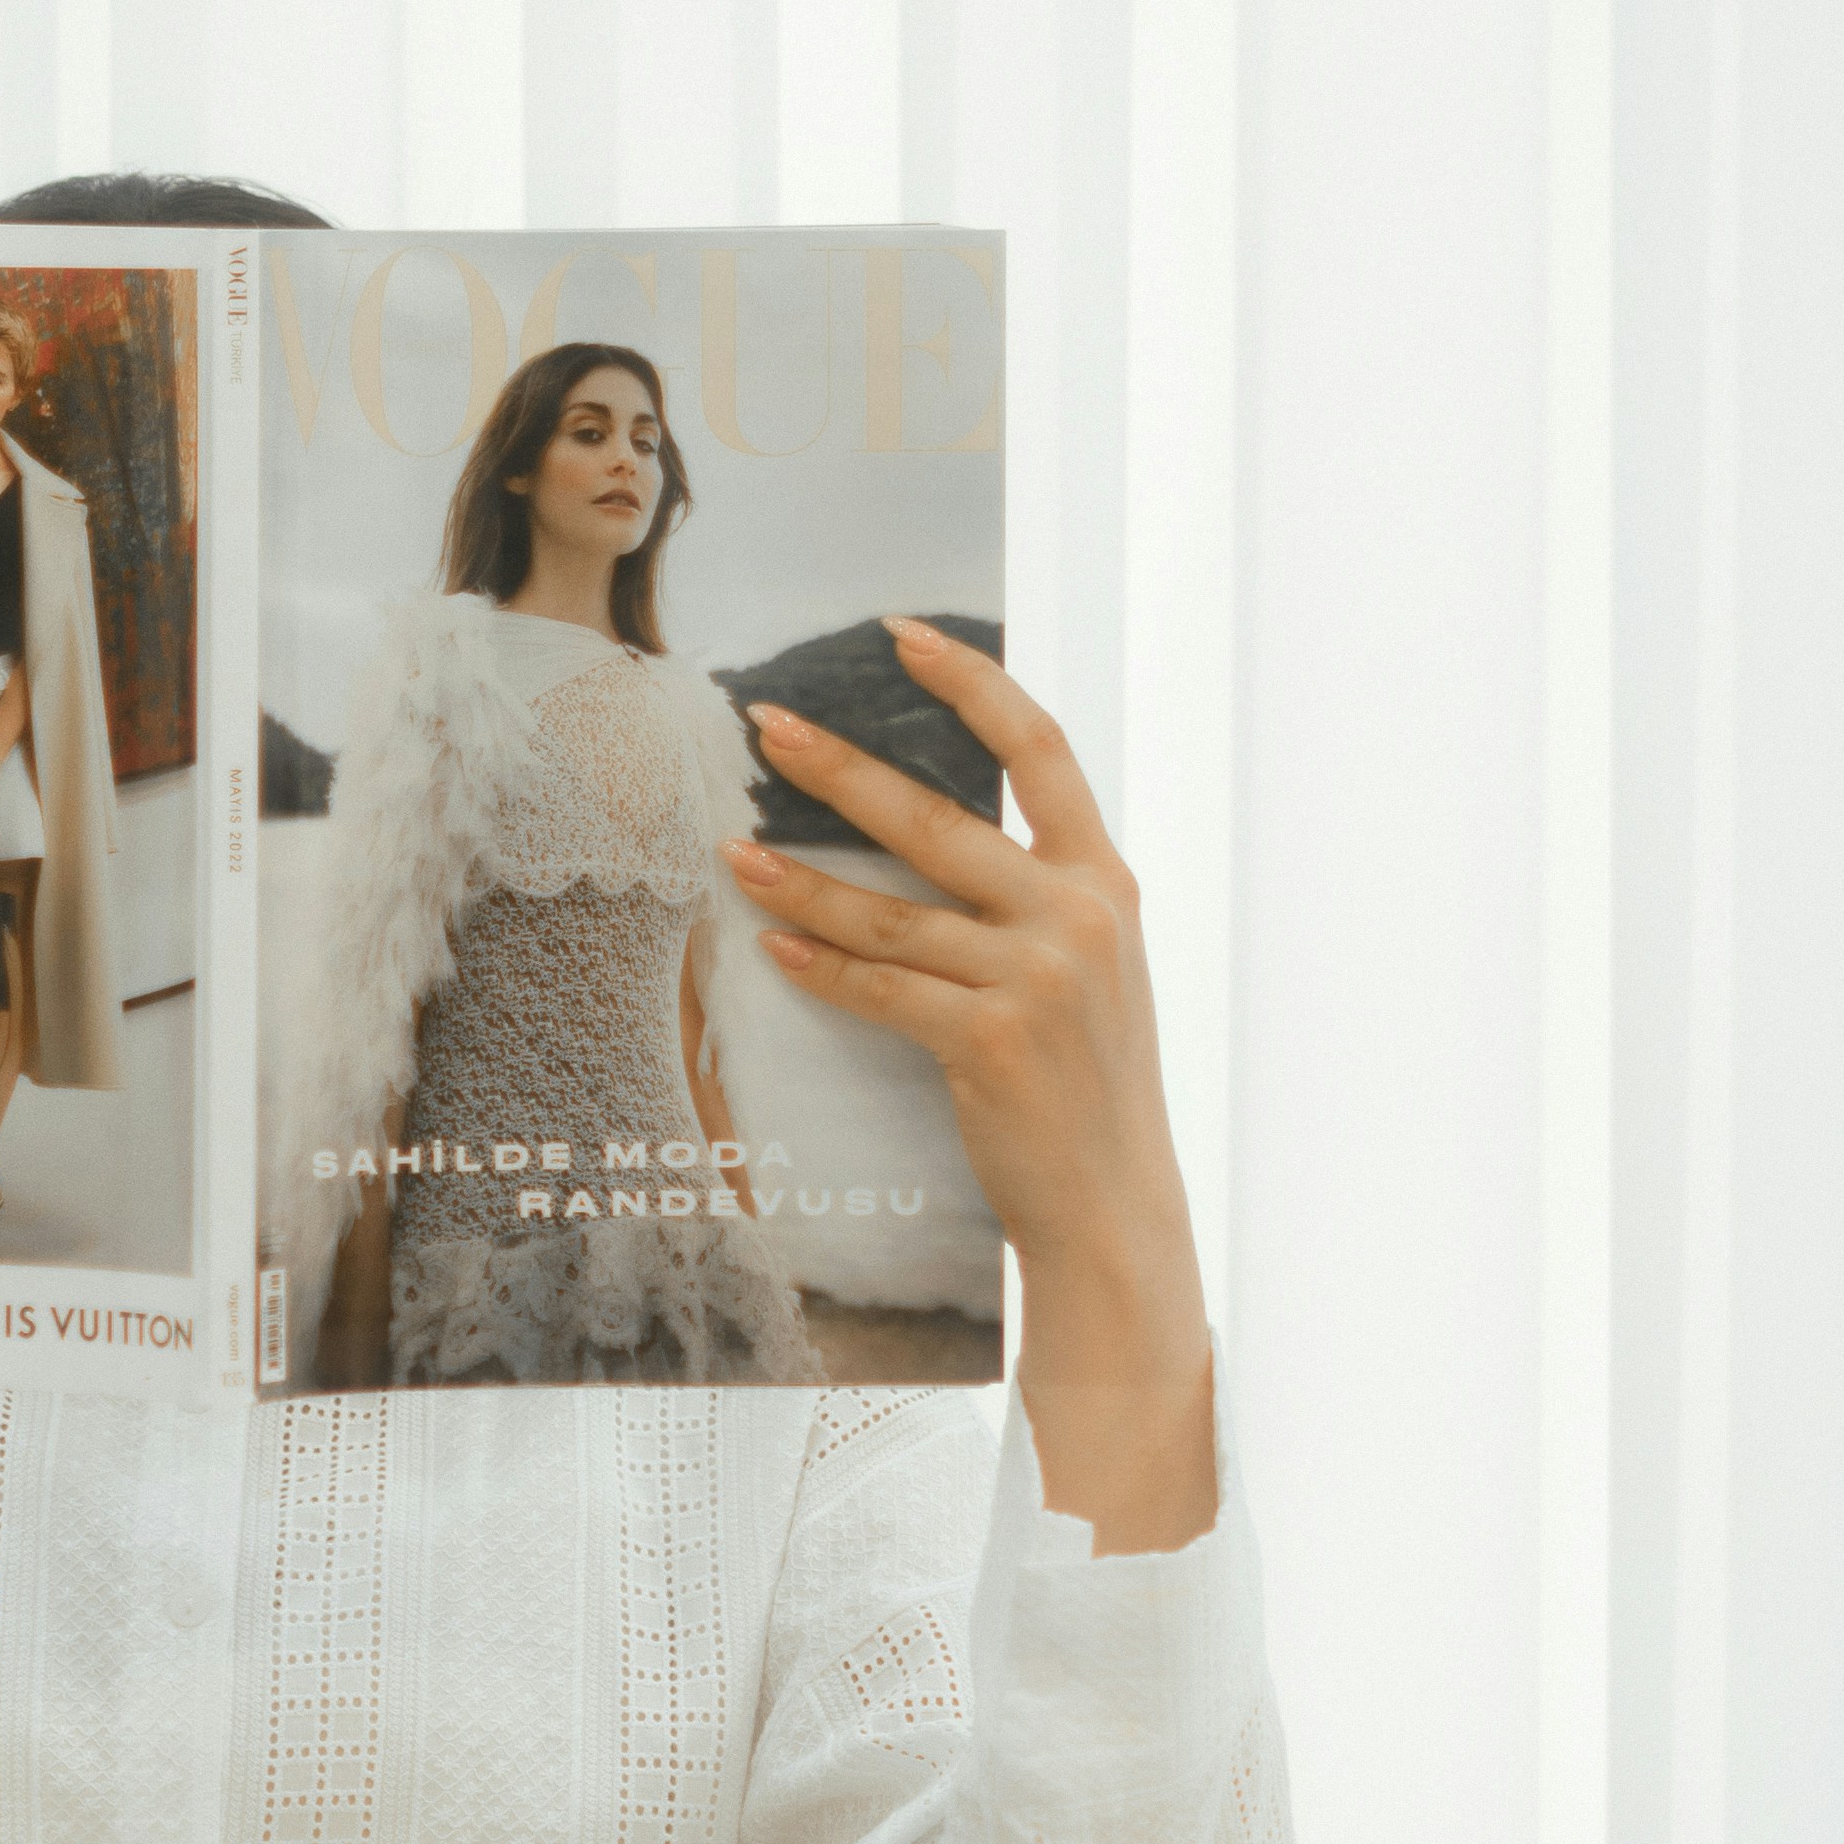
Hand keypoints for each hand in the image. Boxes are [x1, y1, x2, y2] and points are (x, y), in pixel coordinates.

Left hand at [721, 628, 1217, 1545]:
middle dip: (838, 766)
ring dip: (799, 880)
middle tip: (765, 724)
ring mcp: (1038, 977)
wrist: (1114, 1206)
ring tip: (730, 849)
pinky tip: (772, 947)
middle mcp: (1078, 915)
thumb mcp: (1093, 973)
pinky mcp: (990, 1040)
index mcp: (1105, 882)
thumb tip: (942, 839)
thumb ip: (1037, 900)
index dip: (970, 683)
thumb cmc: (1088, 1090)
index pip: (1041, 748)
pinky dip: (821, 968)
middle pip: (937, 815)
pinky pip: (882, 989)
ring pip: (890, 911)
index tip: (901, 637)